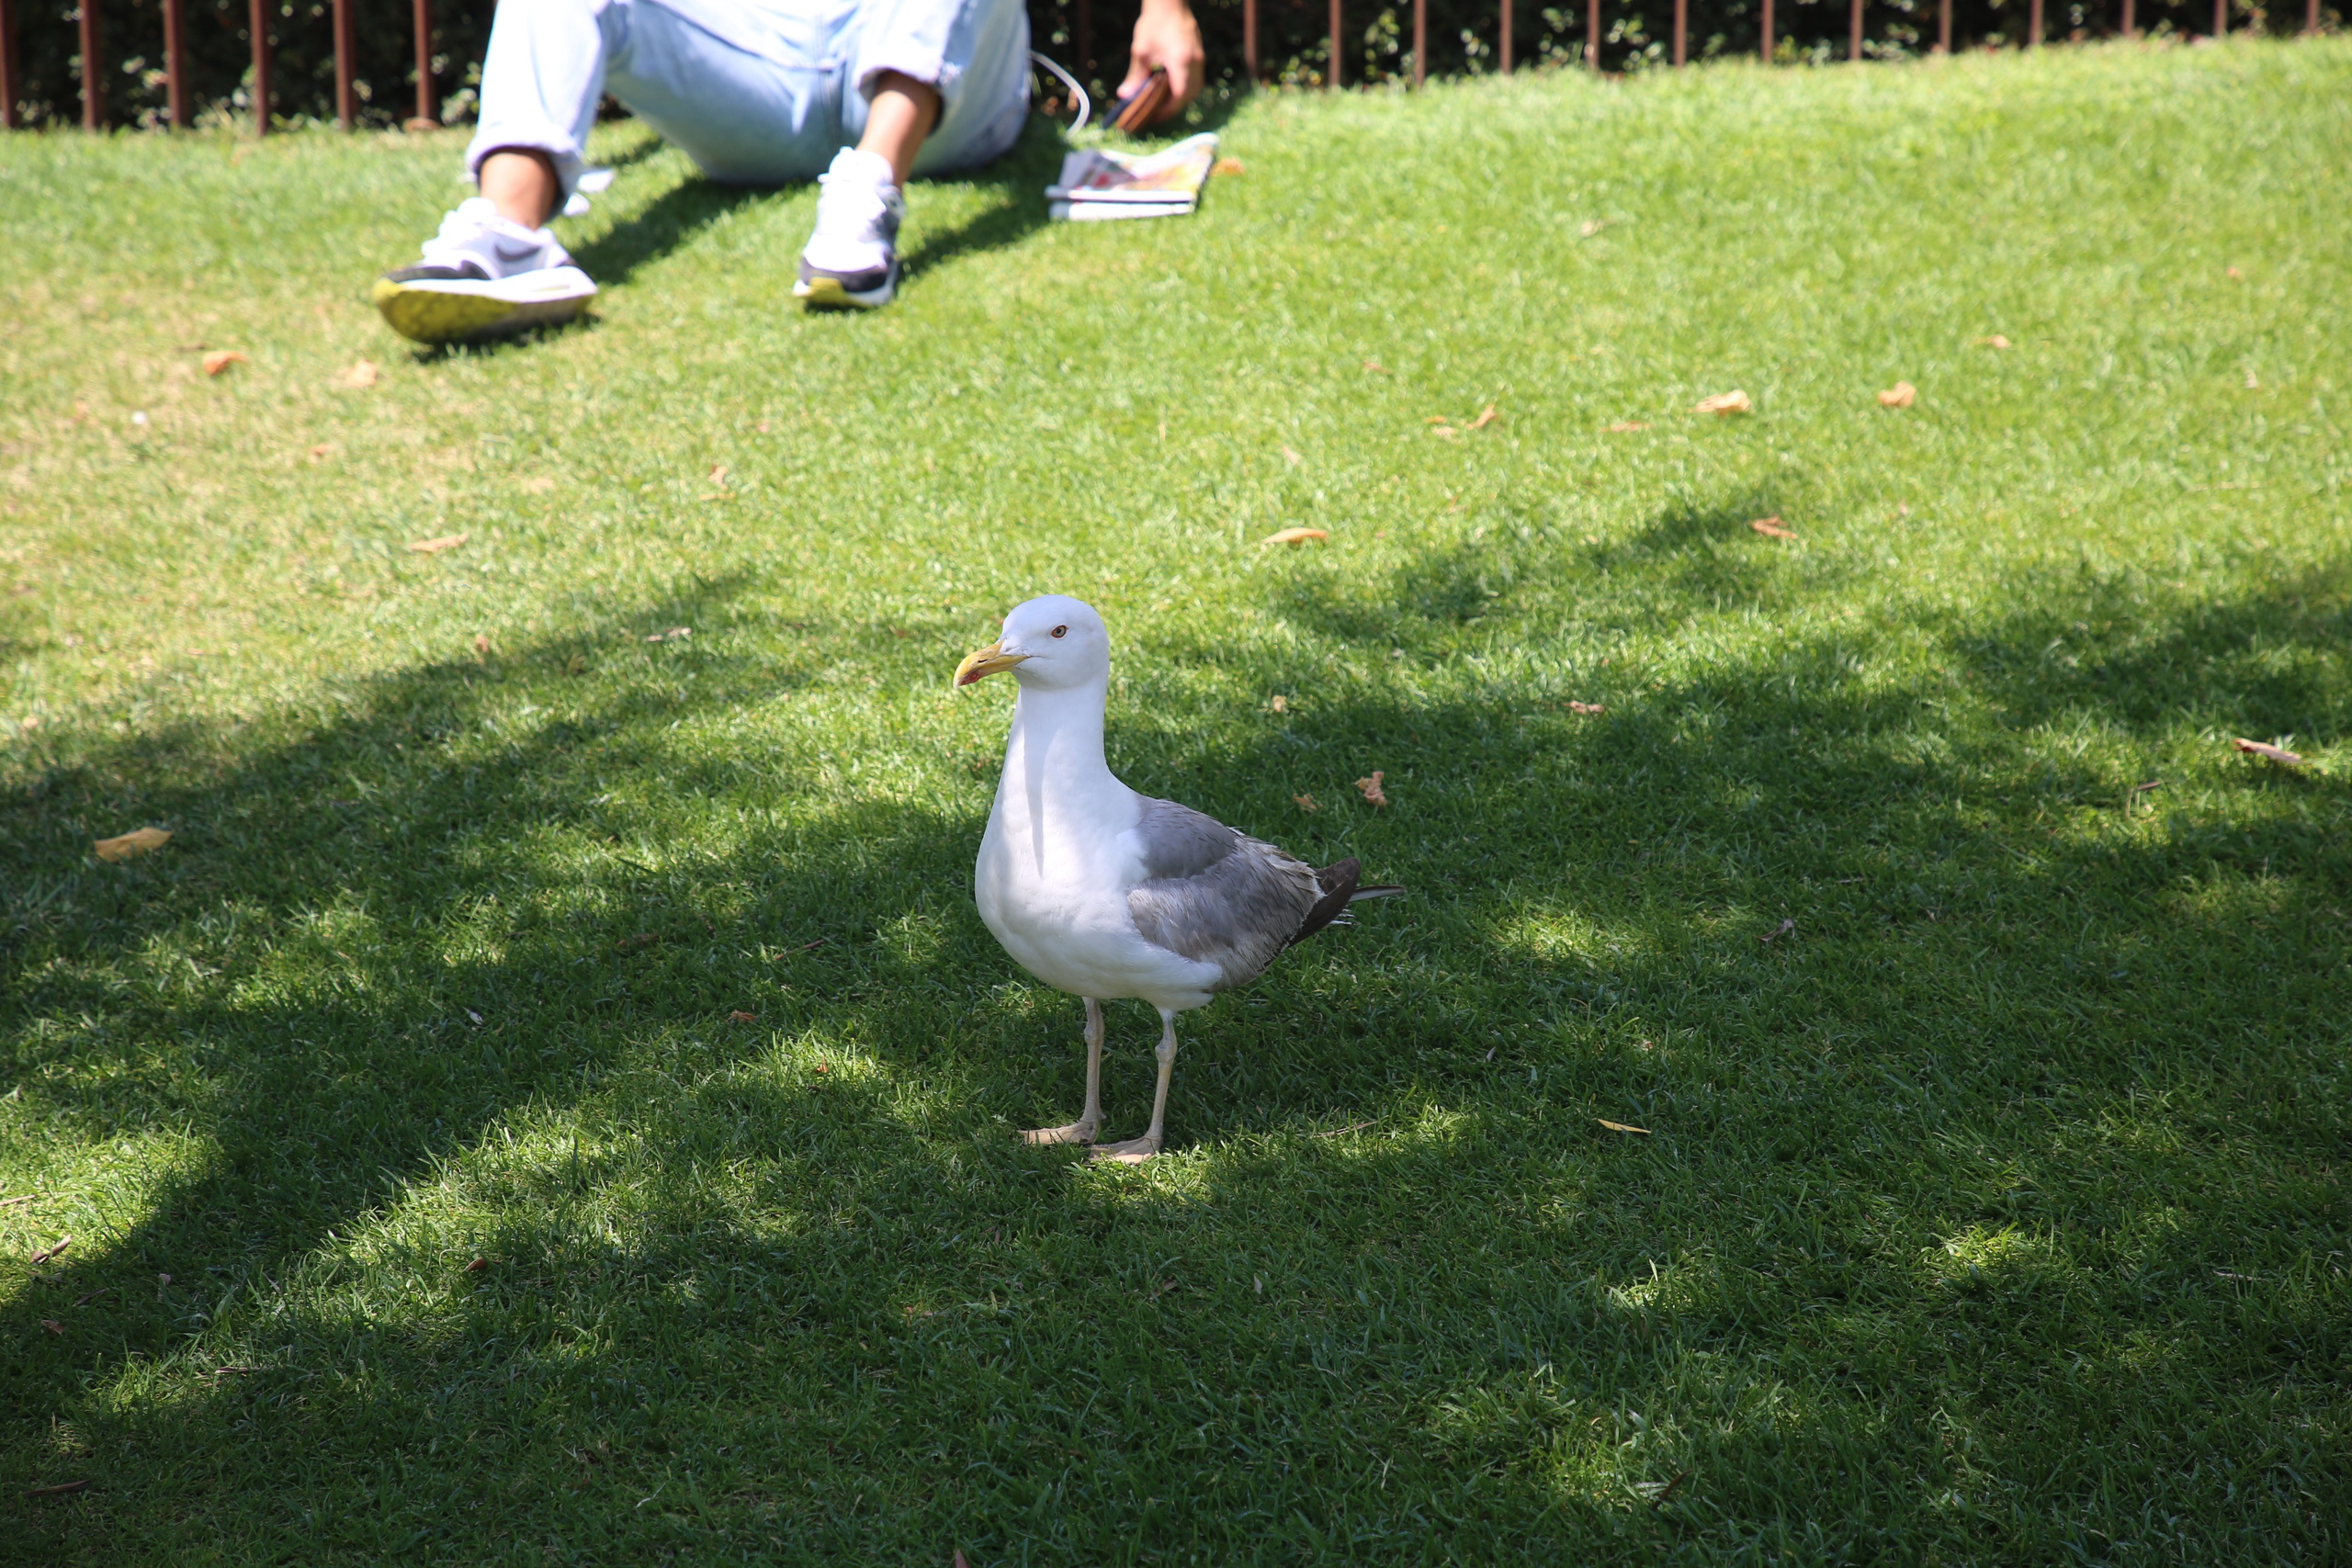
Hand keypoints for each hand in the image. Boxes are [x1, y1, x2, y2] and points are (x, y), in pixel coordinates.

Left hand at [1122, 0, 1204, 124]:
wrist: (1169, 2)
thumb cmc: (1153, 24)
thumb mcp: (1140, 51)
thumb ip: (1135, 76)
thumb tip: (1125, 96)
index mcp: (1182, 62)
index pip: (1178, 97)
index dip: (1165, 111)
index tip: (1152, 117)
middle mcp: (1196, 63)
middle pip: (1188, 96)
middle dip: (1172, 108)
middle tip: (1155, 114)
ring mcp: (1200, 59)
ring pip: (1193, 90)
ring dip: (1178, 99)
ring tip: (1161, 103)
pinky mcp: (1199, 56)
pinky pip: (1194, 80)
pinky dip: (1183, 88)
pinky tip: (1169, 88)